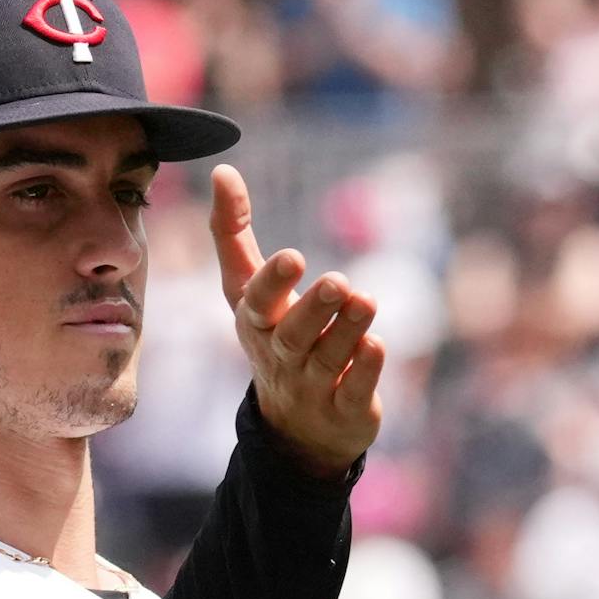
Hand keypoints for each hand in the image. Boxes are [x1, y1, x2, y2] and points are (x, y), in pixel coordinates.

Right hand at [211, 165, 384, 478]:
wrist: (296, 428)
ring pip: (329, 359)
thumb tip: (223, 170)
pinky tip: (376, 345)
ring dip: (348, 330)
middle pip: (293, 336)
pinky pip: (354, 391)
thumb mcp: (247, 291)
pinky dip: (365, 370)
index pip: (256, 303)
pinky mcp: (346, 410)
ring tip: (365, 300)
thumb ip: (232, 233)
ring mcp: (313, 387)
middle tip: (338, 282)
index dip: (272, 283)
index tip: (293, 256)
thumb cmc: (273, 339)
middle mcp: (281, 357)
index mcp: (256, 325)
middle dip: (313, 309)